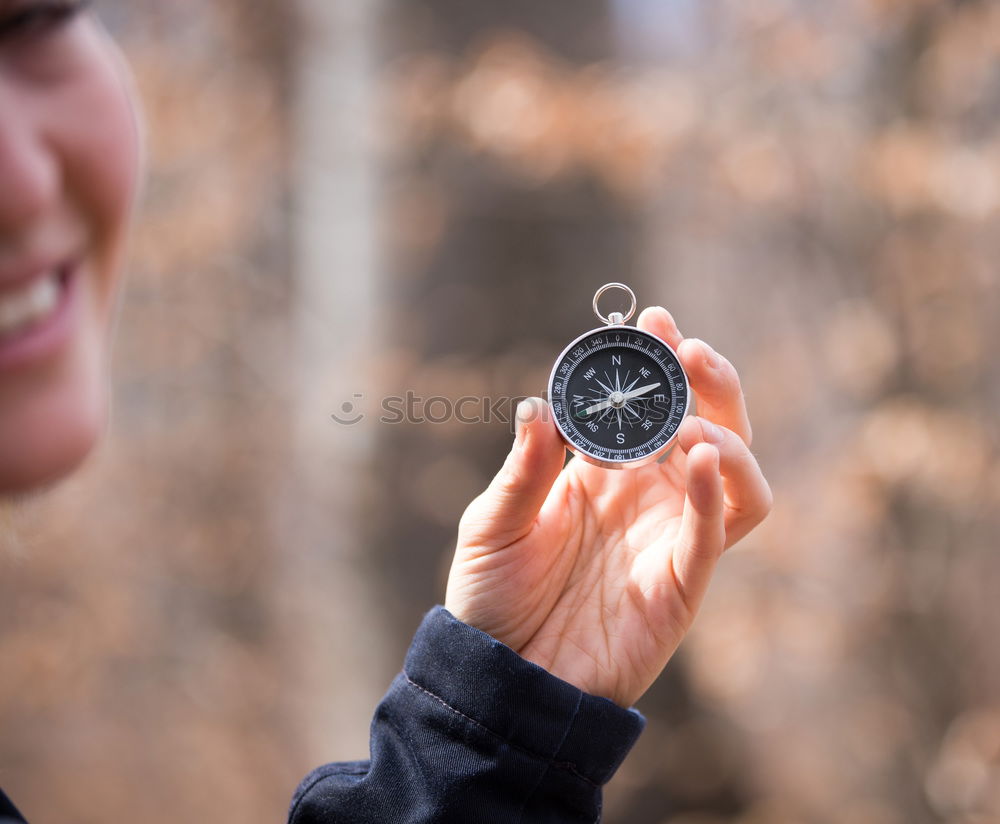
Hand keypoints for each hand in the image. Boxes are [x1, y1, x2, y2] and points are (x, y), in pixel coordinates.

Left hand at [445, 307, 771, 707]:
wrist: (501, 675)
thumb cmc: (493, 596)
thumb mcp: (493, 522)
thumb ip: (524, 467)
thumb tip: (541, 403)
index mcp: (602, 472)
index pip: (646, 404)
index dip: (655, 362)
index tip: (649, 320)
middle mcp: (646, 497)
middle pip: (706, 425)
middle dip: (708, 381)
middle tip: (687, 349)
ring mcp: (670, 536)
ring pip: (734, 474)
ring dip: (726, 434)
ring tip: (690, 420)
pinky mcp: (683, 582)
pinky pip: (717, 530)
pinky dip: (717, 490)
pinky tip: (700, 455)